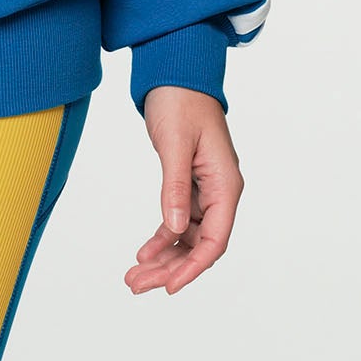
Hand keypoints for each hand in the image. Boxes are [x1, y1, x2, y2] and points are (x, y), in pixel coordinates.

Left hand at [125, 86, 243, 295]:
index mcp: (226, 184)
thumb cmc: (180, 101)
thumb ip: (175, 187)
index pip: (214, 240)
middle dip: (170, 269)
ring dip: (163, 258)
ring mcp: (205, 189)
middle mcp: (220, 191)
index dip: (192, 267)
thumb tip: (174, 229)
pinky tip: (143, 252)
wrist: (176, 73)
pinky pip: (177, 220)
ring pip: (187, 237)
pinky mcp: (189, 183)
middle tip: (136, 285)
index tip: (169, 287)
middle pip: (199, 245)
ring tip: (134, 276)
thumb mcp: (174, 144)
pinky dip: (161, 237)